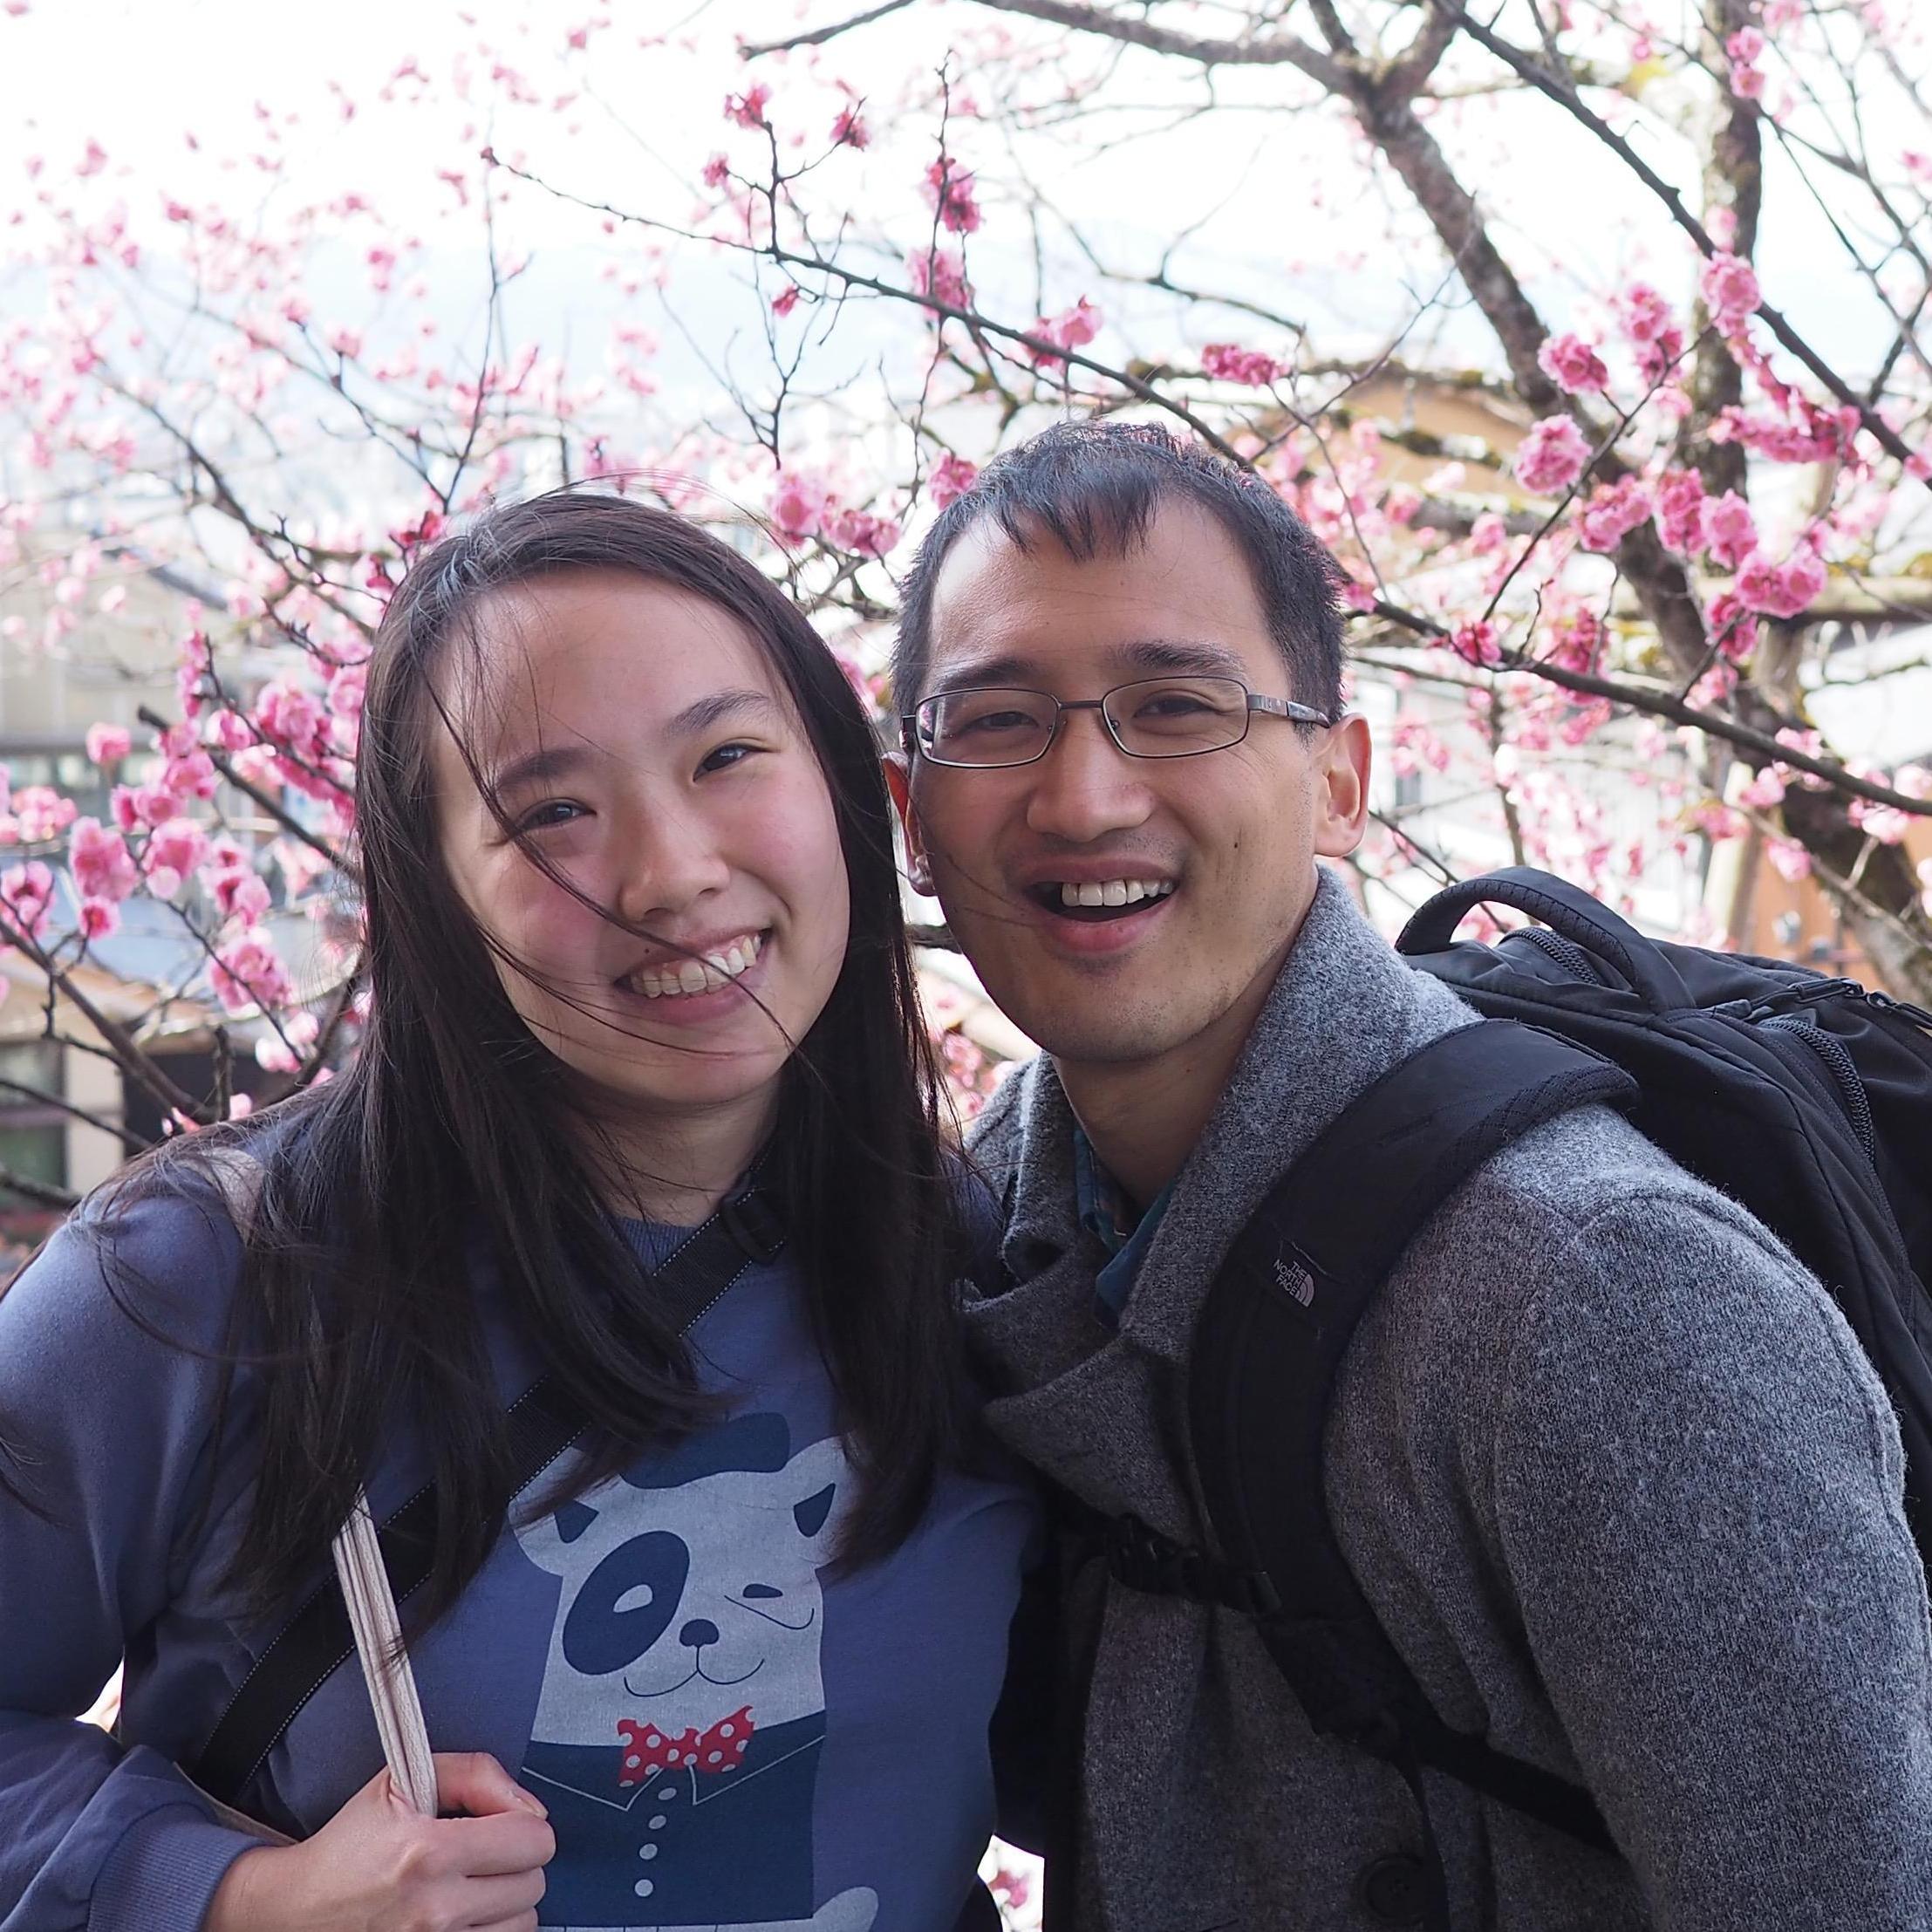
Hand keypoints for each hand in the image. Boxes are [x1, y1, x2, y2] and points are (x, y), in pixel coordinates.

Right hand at [203, 1752, 553, 1931]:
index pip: (534, 1839)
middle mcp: (435, 1910)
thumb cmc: (348, 1845)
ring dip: (504, 1905)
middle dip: (514, 1864)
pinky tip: (463, 1916)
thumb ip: (475, 1773)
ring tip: (468, 1888)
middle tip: (480, 1856)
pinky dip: (487, 1931)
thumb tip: (529, 1806)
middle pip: (533, 1885)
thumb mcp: (402, 1781)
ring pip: (522, 1924)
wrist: (295, 1908)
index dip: (523, 1823)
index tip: (501, 1823)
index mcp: (429, 1852)